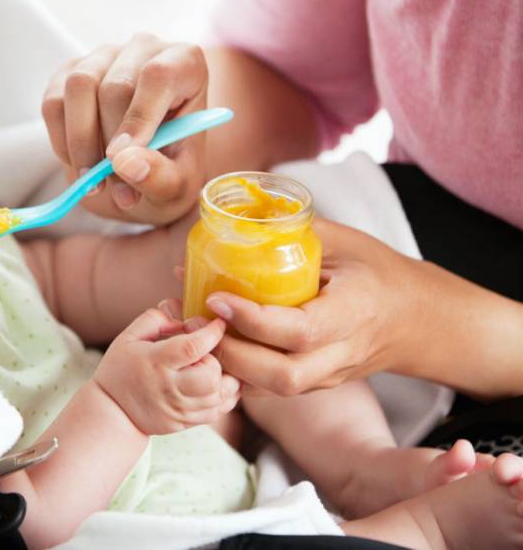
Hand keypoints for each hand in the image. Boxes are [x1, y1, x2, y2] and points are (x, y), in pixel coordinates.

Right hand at [42, 34, 208, 224]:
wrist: (144, 166)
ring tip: (94, 182)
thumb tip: (126, 163)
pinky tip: (80, 164)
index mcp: (185, 63)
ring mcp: (103, 56)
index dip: (138, 118)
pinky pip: (53, 102)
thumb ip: (161, 176)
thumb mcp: (178, 184)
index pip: (158, 76)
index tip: (121, 160)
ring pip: (78, 87)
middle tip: (113, 188)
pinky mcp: (69, 72)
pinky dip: (61, 141)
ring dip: (80, 142)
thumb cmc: (170, 167)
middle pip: (114, 86)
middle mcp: (144, 49)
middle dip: (108, 144)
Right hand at [93, 304, 239, 435]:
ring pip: (219, 395)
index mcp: (155, 362)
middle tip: (205, 354)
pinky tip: (215, 385)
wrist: (112, 411)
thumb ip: (155, 320)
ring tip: (212, 368)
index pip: (192, 347)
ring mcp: (178, 409)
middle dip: (216, 359)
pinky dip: (223, 397)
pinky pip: (217, 411)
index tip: (219, 323)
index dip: (211, 332)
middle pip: (211, 374)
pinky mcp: (184, 422)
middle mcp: (169, 388)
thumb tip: (184, 317)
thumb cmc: (120, 369)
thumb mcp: (129, 337)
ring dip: (222, 378)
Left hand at [208, 218, 424, 394]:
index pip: (301, 330)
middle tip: (193, 322)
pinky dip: (237, 372)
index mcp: (355, 312)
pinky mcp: (316, 384)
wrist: (416, 319)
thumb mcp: (343, 242)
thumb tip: (234, 219)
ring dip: (227, 366)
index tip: (217, 298)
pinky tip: (211, 345)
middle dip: (231, 354)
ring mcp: (330, 375)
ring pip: (273, 390)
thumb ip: (292, 233)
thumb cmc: (376, 271)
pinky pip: (270, 389)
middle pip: (282, 376)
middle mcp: (343, 353)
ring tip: (193, 333)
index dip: (254, 320)